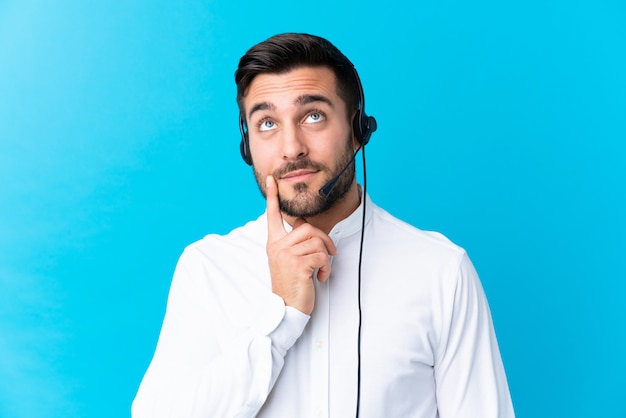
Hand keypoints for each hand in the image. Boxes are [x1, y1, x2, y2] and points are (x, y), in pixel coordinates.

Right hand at [265, 176, 336, 314]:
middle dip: (324, 239)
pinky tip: (319, 277)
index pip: (272, 216)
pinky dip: (326, 267)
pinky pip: (321, 256)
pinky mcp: (297, 264)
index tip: (271, 180)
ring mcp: (286, 254)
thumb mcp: (288, 261)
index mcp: (273, 243)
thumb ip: (293, 244)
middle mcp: (277, 246)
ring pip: (316, 241)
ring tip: (321, 269)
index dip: (272, 197)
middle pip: (307, 227)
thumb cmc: (291, 285)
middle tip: (330, 253)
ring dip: (326, 256)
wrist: (286, 308)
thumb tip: (307, 229)